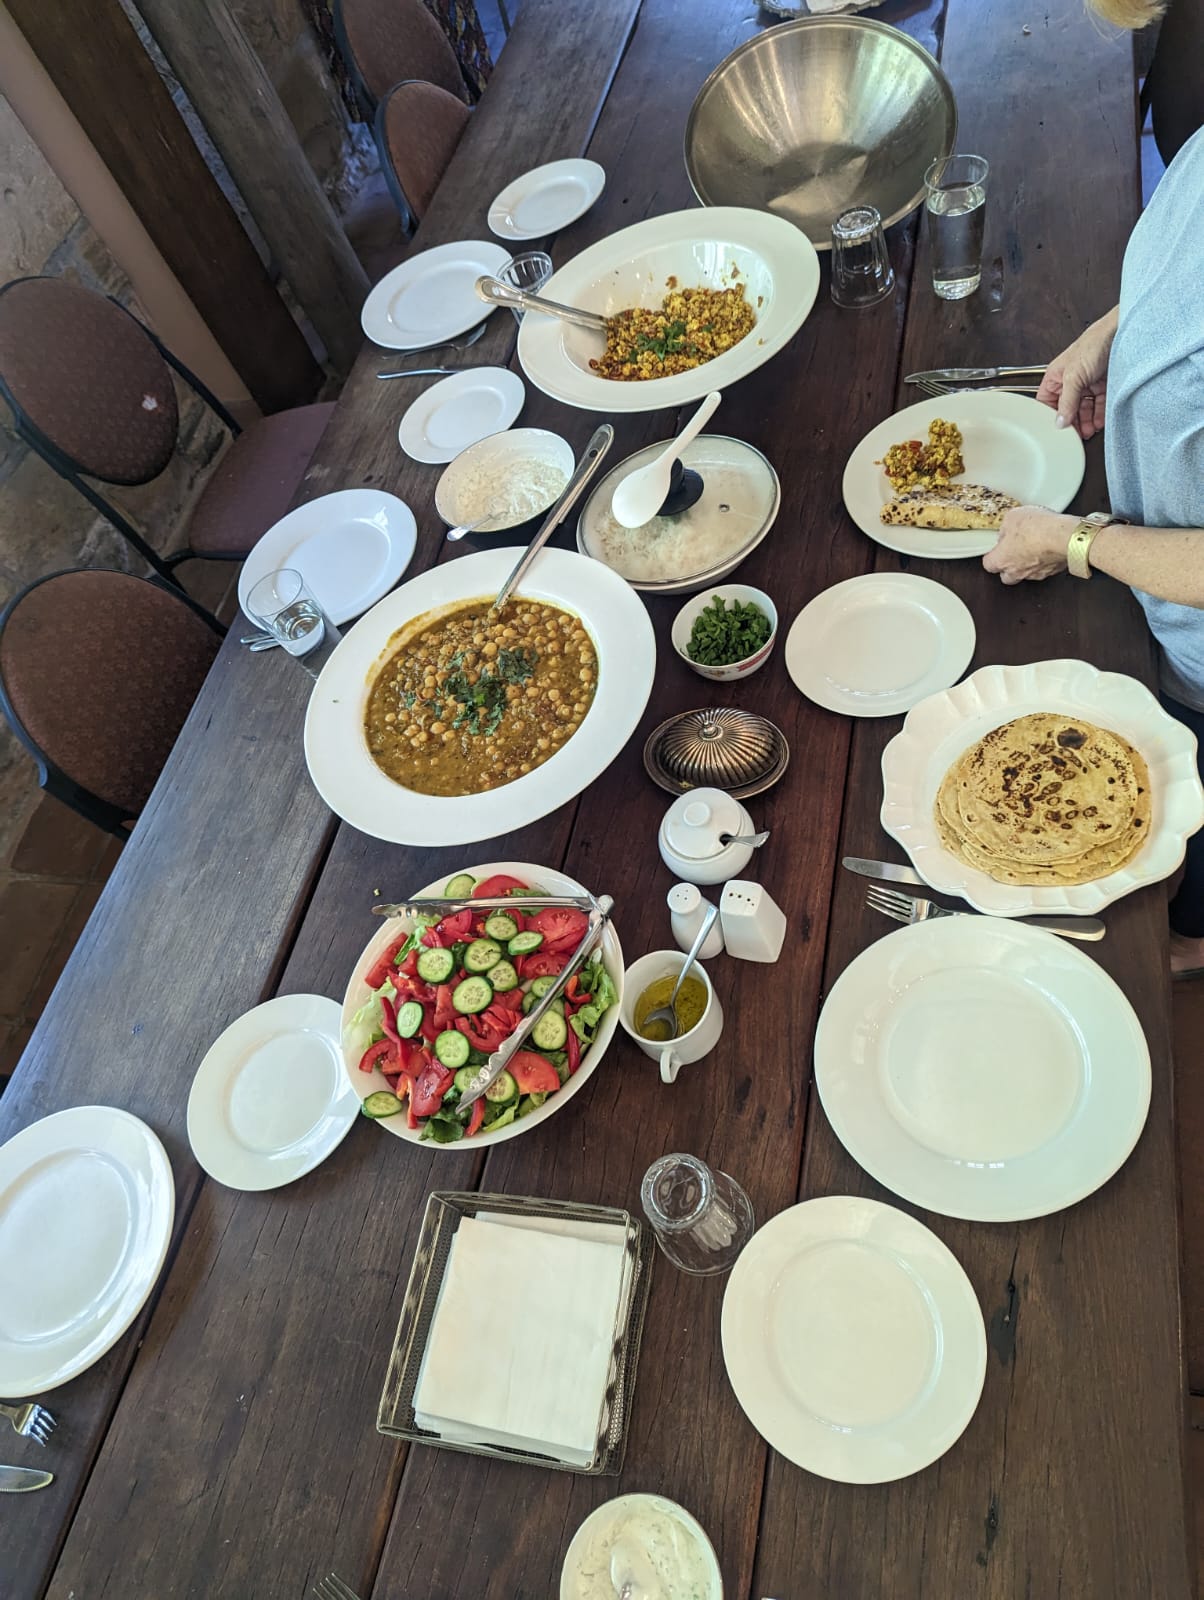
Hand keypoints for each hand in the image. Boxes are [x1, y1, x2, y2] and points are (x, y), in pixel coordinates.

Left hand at [983, 506, 1078, 584]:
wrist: (1064, 537)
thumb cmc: (1037, 529)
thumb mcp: (1012, 517)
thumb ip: (1006, 527)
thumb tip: (1007, 529)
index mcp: (1002, 560)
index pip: (988, 565)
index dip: (991, 556)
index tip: (995, 549)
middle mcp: (1017, 571)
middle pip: (1006, 577)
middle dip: (1008, 567)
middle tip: (1012, 552)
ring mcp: (1036, 574)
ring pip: (1026, 574)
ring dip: (1027, 564)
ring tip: (1032, 548)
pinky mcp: (1053, 571)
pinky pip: (1045, 569)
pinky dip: (1045, 561)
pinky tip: (1048, 548)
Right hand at [1034, 308, 1117, 439]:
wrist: (1122, 334)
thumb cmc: (1094, 343)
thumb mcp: (1074, 376)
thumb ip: (1067, 401)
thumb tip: (1060, 421)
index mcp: (1056, 377)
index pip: (1046, 403)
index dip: (1050, 417)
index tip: (1056, 431)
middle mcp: (1070, 381)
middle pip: (1067, 409)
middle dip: (1071, 423)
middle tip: (1074, 435)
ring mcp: (1087, 384)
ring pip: (1083, 409)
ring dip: (1086, 422)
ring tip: (1088, 431)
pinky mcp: (1104, 386)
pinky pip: (1099, 405)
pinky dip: (1099, 416)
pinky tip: (1098, 422)